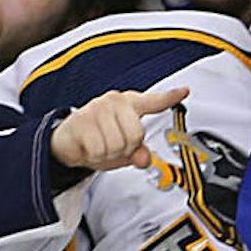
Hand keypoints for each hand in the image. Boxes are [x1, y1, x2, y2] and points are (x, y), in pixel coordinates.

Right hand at [50, 84, 189, 172]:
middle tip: (112, 146)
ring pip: (117, 144)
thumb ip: (138, 153)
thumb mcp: (122, 150)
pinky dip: (94, 155)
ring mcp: (98, 108)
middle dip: (125, 149)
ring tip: (99, 145)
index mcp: (130, 105)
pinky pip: (98, 148)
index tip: (184, 91)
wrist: (66, 143)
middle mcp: (115, 101)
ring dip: (108, 153)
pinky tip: (88, 146)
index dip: (170, 97)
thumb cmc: (97, 140)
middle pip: (136, 135)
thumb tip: (145, 159)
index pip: (154, 101)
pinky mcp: (81, 119)